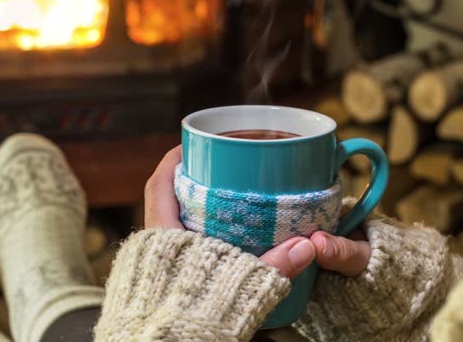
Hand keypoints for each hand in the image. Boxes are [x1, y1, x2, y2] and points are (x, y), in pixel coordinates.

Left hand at [144, 146, 371, 278]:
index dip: (175, 160)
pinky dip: (194, 236)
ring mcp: (153, 263)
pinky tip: (218, 240)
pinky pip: (174, 247)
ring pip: (169, 223)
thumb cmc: (194, 316)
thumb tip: (309, 246)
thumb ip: (274, 265)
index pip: (160, 183)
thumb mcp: (238, 284)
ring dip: (192, 210)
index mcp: (162, 234)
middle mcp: (153, 245)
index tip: (194, 146)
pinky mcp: (161, 280)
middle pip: (166, 199)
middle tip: (218, 172)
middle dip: (190, 183)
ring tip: (222, 201)